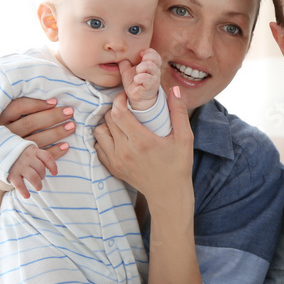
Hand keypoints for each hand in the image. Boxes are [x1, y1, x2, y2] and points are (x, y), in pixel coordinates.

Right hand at [0, 97, 72, 190]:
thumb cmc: (5, 135)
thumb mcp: (7, 120)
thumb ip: (22, 112)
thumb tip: (51, 101)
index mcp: (1, 120)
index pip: (18, 107)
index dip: (37, 104)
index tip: (55, 101)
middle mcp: (5, 134)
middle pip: (30, 123)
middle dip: (52, 116)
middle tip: (70, 112)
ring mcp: (12, 149)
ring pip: (36, 139)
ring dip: (56, 133)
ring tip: (71, 126)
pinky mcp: (19, 163)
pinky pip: (39, 157)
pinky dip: (54, 151)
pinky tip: (66, 146)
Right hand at [6, 144, 57, 198]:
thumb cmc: (14, 151)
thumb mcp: (26, 147)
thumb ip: (38, 151)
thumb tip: (66, 147)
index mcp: (32, 149)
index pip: (47, 157)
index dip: (53, 166)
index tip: (55, 173)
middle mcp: (26, 157)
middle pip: (41, 169)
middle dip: (42, 176)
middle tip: (40, 179)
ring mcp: (19, 165)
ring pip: (34, 177)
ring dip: (38, 184)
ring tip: (38, 187)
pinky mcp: (10, 173)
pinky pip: (20, 185)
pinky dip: (24, 191)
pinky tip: (27, 196)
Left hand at [95, 86, 193, 202]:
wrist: (169, 194)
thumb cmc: (178, 165)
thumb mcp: (185, 138)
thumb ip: (179, 111)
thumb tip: (174, 89)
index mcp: (142, 141)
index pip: (118, 112)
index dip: (120, 100)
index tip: (128, 97)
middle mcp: (125, 150)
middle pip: (107, 119)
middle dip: (115, 109)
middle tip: (126, 107)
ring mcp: (116, 161)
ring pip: (99, 133)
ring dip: (107, 124)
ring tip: (121, 122)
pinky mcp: (112, 168)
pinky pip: (98, 147)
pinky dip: (104, 139)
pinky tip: (117, 137)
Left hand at [120, 49, 161, 110]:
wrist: (137, 97)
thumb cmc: (135, 82)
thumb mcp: (127, 70)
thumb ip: (125, 63)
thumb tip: (119, 56)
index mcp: (152, 65)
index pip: (155, 55)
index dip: (149, 52)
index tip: (140, 54)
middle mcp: (155, 71)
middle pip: (154, 59)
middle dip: (145, 58)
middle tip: (138, 65)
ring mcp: (154, 79)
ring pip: (151, 66)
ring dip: (142, 67)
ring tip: (137, 72)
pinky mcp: (150, 86)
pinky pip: (147, 78)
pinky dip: (140, 77)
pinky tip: (136, 80)